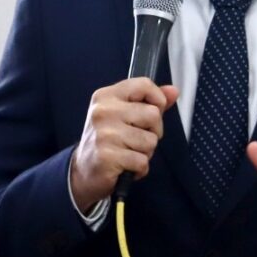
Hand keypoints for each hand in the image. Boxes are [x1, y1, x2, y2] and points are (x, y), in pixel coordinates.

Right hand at [70, 78, 178, 211]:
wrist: (83, 171)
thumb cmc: (108, 140)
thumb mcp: (125, 114)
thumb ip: (150, 102)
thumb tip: (173, 91)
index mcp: (106, 96)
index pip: (144, 85)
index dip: (158, 99)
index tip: (153, 111)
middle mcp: (103, 111)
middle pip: (153, 114)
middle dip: (153, 131)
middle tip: (136, 139)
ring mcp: (104, 134)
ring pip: (150, 140)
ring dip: (145, 152)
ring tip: (128, 153)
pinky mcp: (107, 156)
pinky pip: (142, 161)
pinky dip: (139, 168)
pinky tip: (126, 166)